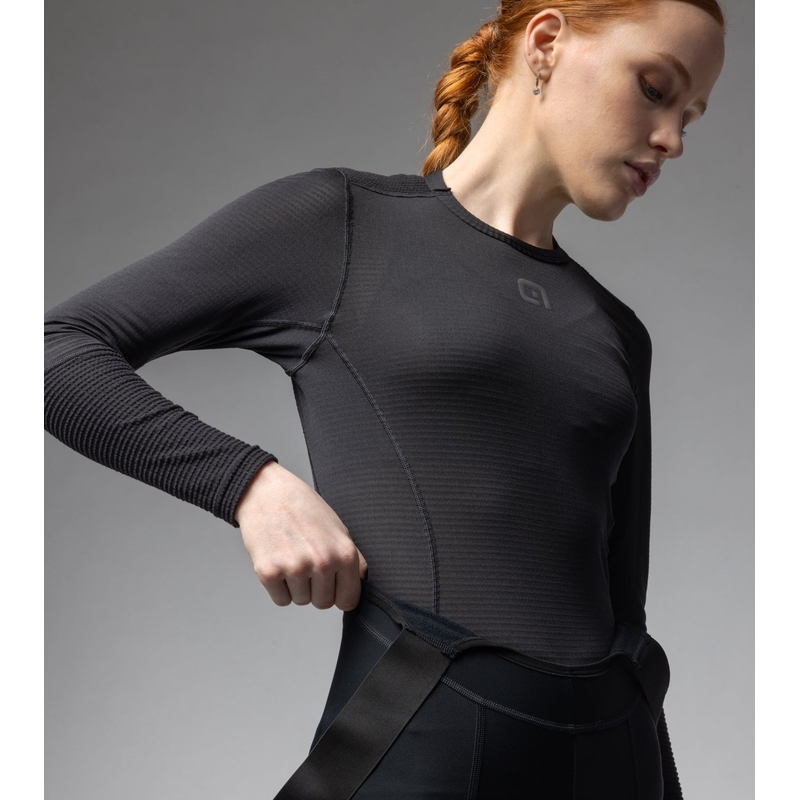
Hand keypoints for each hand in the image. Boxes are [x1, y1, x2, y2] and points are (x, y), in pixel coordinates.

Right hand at [234, 460, 367, 610]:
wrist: (267, 493)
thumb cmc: (303, 508)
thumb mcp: (338, 528)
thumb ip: (353, 559)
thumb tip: (362, 582)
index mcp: (344, 553)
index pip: (349, 599)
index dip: (339, 594)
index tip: (332, 586)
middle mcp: (322, 563)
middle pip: (323, 604)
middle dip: (315, 589)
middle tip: (306, 562)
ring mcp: (295, 568)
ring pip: (301, 601)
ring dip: (296, 587)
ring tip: (291, 556)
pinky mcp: (269, 572)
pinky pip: (280, 600)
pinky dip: (278, 587)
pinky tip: (278, 561)